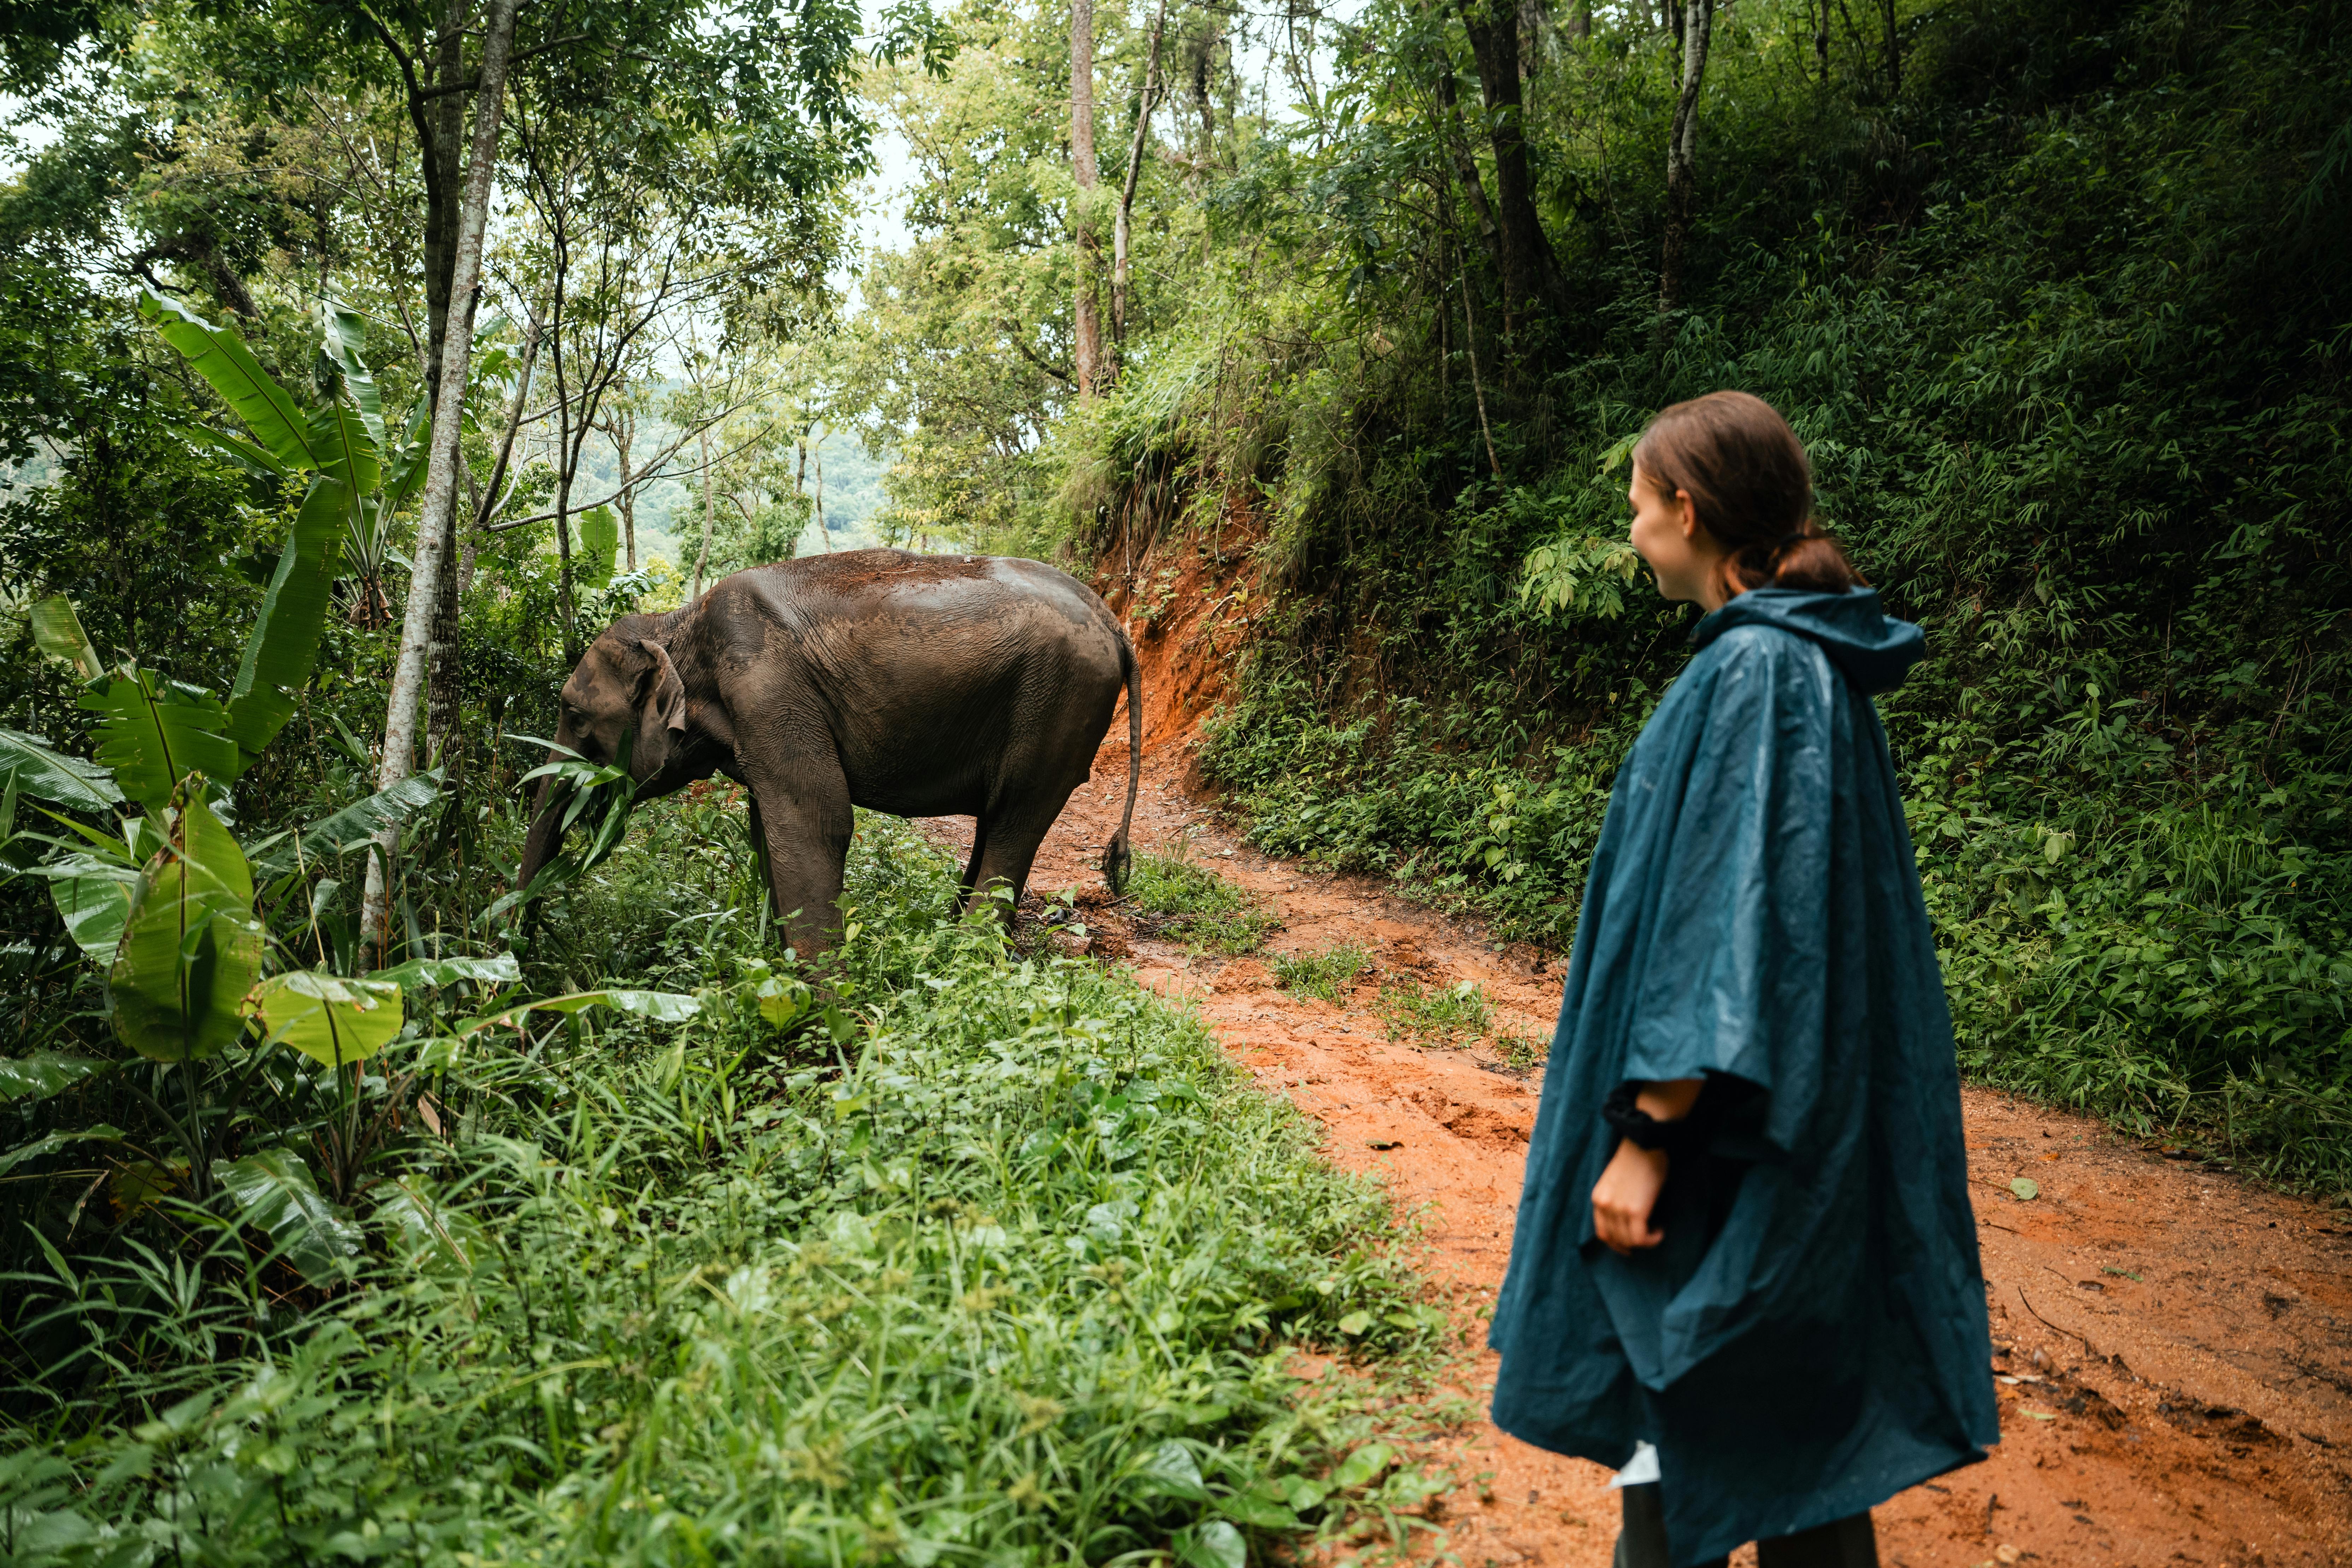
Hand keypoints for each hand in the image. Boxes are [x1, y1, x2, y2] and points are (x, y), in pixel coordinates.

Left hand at [1591, 1138, 1670, 1254]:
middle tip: (1647, 1238)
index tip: (1629, 1245)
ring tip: (1656, 1230)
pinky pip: (1641, 1238)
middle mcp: (1604, 1205)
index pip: (1602, 1232)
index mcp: (1598, 1198)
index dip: (1616, 1243)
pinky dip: (1652, 1239)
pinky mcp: (1635, 1210)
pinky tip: (1660, 1231)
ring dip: (1645, 1241)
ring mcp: (1618, 1209)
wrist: (1646, 1144)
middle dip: (1632, 1244)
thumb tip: (1627, 1222)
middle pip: (1615, 1240)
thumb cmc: (1637, 1160)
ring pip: (1629, 1241)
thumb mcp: (1617, 1182)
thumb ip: (1616, 1201)